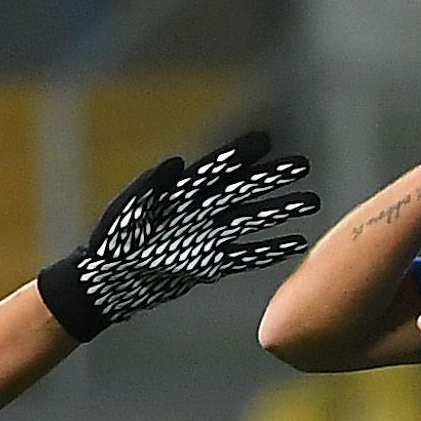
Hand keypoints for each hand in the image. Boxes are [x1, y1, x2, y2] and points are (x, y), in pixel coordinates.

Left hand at [36, 130, 320, 341]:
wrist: (111, 279)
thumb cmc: (115, 238)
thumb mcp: (130, 208)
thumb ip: (152, 184)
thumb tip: (175, 163)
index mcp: (183, 191)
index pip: (218, 168)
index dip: (241, 154)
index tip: (266, 142)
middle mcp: (201, 210)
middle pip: (243, 190)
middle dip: (273, 178)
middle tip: (302, 166)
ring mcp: (208, 236)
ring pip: (251, 219)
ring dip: (280, 211)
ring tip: (309, 202)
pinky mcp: (209, 263)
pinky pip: (245, 255)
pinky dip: (268, 250)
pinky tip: (292, 243)